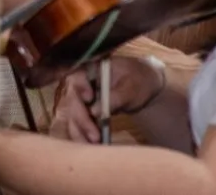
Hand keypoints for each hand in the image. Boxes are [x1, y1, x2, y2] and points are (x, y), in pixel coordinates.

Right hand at [49, 56, 164, 142]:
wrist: (143, 85)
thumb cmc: (138, 80)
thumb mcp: (132, 86)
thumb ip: (115, 96)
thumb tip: (94, 111)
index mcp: (91, 68)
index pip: (77, 75)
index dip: (79, 87)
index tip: (89, 98)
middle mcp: (81, 83)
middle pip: (72, 100)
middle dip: (81, 119)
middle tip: (94, 136)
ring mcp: (81, 99)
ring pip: (72, 115)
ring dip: (80, 132)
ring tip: (94, 146)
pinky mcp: (84, 113)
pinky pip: (78, 125)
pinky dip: (83, 136)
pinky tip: (92, 147)